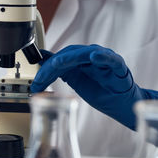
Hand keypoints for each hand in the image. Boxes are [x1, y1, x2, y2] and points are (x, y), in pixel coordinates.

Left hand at [31, 44, 157, 153]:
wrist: (121, 104)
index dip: (46, 69)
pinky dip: (104, 57)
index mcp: (81, 59)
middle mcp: (92, 56)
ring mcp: (106, 60)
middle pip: (70, 54)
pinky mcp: (119, 68)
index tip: (36, 83)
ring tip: (58, 63)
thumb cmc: (102, 90)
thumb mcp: (76, 81)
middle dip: (53, 66)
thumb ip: (60, 70)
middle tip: (41, 79)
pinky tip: (94, 57)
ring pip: (86, 53)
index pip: (60, 58)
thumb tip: (41, 59)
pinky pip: (112, 60)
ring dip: (71, 57)